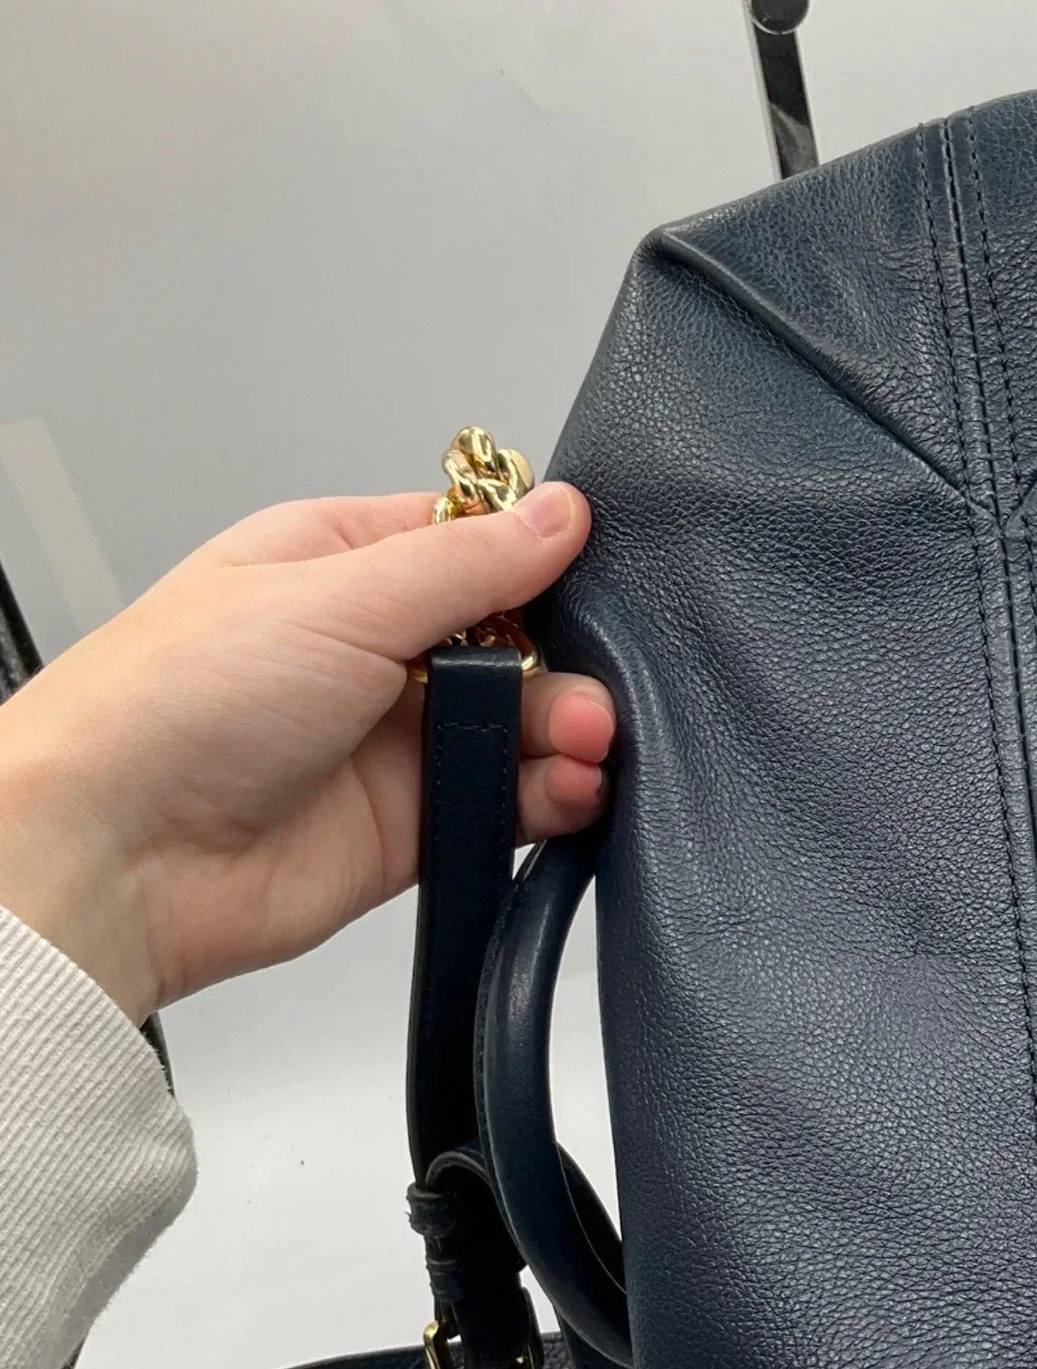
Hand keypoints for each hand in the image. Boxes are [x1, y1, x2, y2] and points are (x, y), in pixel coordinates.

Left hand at [0, 482, 605, 1022]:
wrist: (119, 856)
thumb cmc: (171, 707)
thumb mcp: (338, 597)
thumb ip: (468, 562)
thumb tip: (560, 512)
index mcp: (338, 567)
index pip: (470, 544)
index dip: (534, 561)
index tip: (585, 578)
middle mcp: (370, 652)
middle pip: (514, 642)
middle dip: (563, 665)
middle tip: (585, 692)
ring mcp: (391, 742)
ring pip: (521, 726)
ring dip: (568, 733)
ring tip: (584, 743)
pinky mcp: (412, 826)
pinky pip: (509, 806)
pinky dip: (553, 799)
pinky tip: (572, 792)